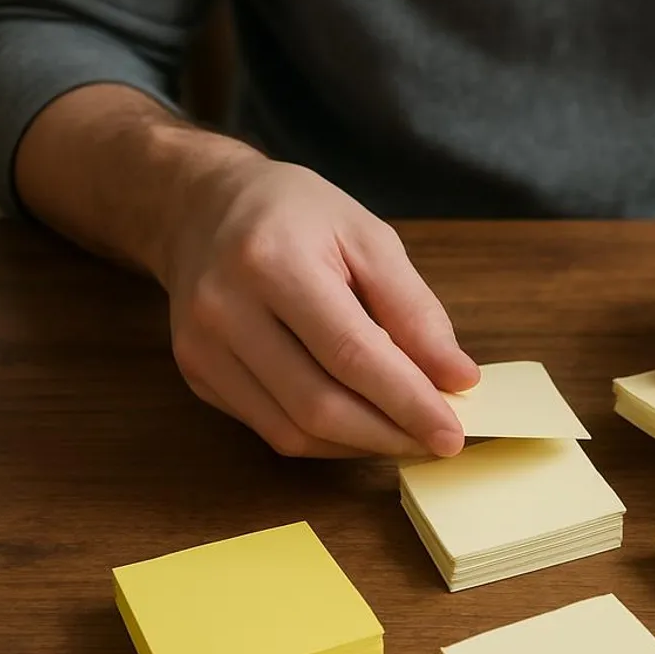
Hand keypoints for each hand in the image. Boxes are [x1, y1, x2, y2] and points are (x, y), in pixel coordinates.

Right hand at [158, 159, 478, 457]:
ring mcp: (201, 348)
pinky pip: (271, 430)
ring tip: (406, 434)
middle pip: (319, 404)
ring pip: (293, 430)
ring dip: (361, 445)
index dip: (408, 402)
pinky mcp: (196, 376)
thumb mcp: (368, 238)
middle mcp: (225, 309)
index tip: (451, 433)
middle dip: (389, 433)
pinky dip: (326, 440)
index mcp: (273, 260)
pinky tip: (361, 425)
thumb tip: (457, 378)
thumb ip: (415, 310)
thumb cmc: (295, 216)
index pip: (352, 354)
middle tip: (439, 441)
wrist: (201, 208)